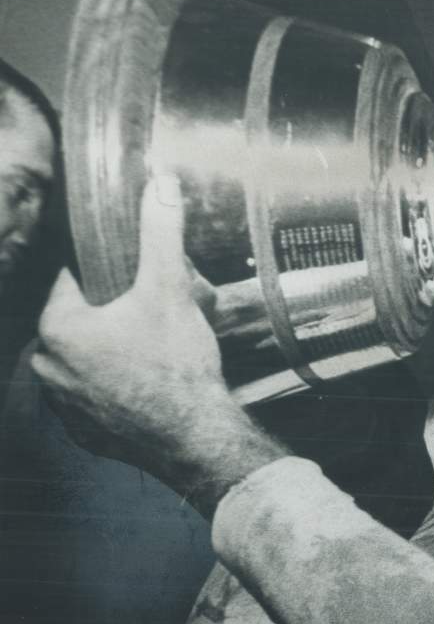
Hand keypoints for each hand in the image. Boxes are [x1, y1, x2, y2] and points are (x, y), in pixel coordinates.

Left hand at [33, 175, 272, 504]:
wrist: (196, 439)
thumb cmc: (177, 367)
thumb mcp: (171, 290)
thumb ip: (160, 234)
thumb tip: (159, 184)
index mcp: (57, 329)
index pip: (71, 281)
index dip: (109, 275)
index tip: (139, 280)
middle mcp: (48, 369)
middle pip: (80, 322)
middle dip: (114, 315)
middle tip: (155, 315)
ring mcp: (64, 406)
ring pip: (87, 361)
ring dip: (114, 352)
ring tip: (157, 351)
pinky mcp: (86, 434)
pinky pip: (97, 398)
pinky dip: (119, 389)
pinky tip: (151, 385)